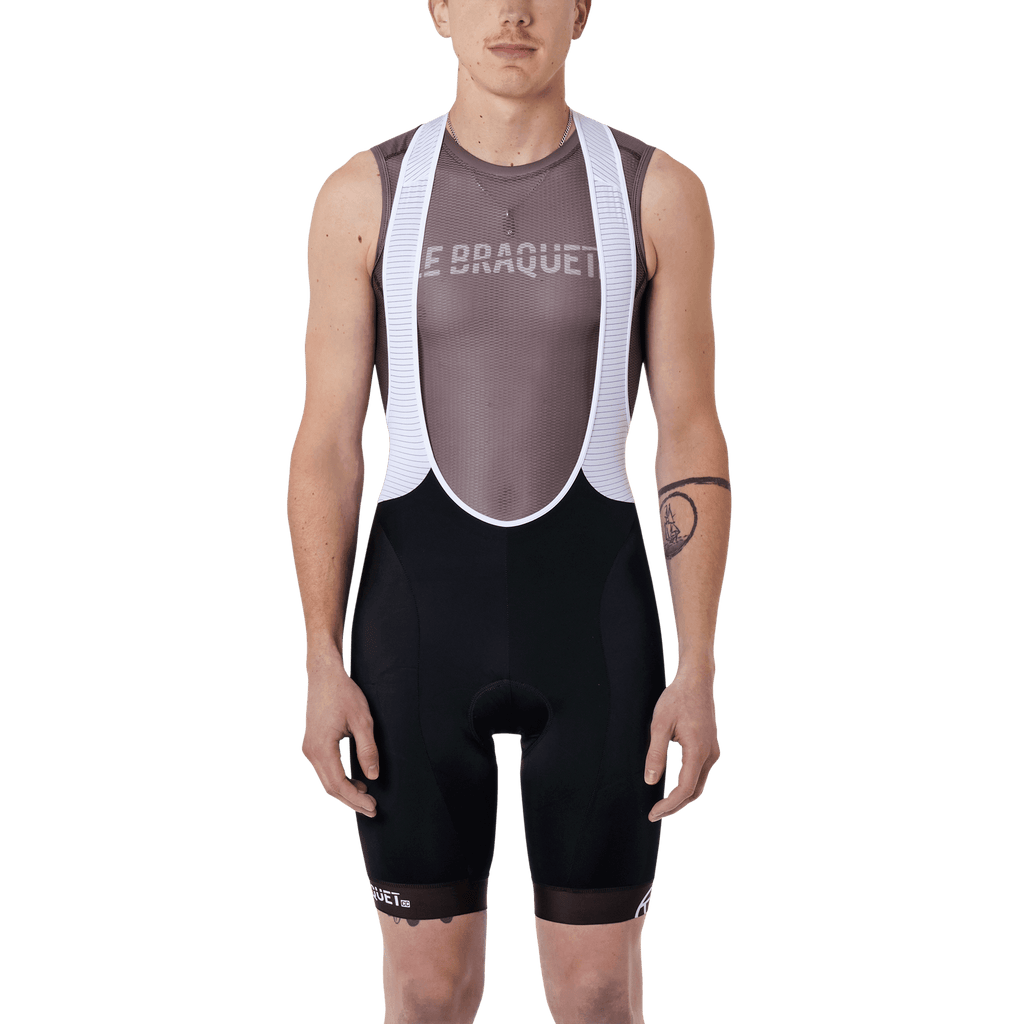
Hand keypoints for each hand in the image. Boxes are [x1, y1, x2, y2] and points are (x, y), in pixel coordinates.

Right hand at [300, 649, 378, 816]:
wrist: (324, 675)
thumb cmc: (344, 694)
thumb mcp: (363, 720)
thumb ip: (368, 749)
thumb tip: (372, 777)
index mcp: (322, 748)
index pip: (338, 784)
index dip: (356, 798)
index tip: (373, 806)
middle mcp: (311, 752)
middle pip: (330, 787)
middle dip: (351, 801)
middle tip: (372, 809)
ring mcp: (308, 749)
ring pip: (326, 780)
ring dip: (345, 792)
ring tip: (366, 797)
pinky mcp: (311, 745)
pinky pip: (324, 770)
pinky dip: (338, 780)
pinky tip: (355, 781)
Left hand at [644, 662, 721, 821]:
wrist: (696, 681)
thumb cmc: (676, 699)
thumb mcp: (659, 726)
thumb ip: (655, 754)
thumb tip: (650, 781)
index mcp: (698, 751)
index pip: (684, 789)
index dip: (669, 805)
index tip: (653, 813)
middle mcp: (710, 755)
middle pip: (695, 791)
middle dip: (676, 806)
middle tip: (655, 813)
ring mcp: (713, 751)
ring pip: (700, 784)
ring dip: (683, 796)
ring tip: (663, 804)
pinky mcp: (711, 747)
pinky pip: (701, 773)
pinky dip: (689, 784)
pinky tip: (675, 786)